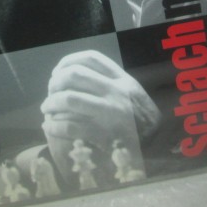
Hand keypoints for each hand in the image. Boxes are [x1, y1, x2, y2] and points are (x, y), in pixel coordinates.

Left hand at [40, 50, 159, 181]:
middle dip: (55, 82)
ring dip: (51, 103)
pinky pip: (70, 127)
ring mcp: (110, 113)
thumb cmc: (142, 120)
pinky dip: (54, 126)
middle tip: (50, 91)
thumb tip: (76, 76)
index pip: (91, 58)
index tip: (58, 71)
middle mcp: (116, 92)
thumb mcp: (133, 94)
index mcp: (122, 80)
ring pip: (69, 99)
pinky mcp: (103, 135)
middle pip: (75, 75)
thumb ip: (111, 83)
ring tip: (47, 109)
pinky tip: (49, 127)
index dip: (68, 61)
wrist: (159, 148)